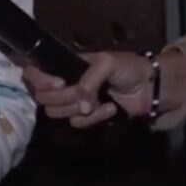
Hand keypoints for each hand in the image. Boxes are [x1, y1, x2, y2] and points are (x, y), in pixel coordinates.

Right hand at [23, 52, 153, 127]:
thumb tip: (80, 105)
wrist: (151, 88)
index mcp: (67, 65)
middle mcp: (66, 83)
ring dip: (79, 108)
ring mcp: (76, 101)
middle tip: (82, 93)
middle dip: (64, 97)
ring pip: (58, 112)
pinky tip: (111, 109)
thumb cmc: (129, 67)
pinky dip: (95, 118)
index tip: (58, 83)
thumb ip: (89, 79)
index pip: (35, 72)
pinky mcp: (88, 117)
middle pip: (44, 97)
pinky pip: (78, 123)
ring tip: (100, 100)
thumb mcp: (107, 62)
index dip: (38, 80)